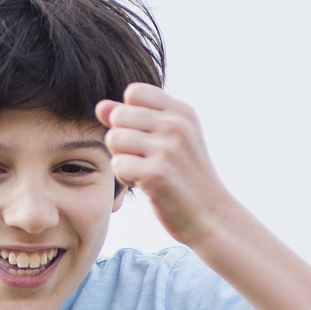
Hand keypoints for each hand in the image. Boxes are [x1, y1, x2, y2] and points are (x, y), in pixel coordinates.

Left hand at [95, 84, 239, 247]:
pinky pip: (117, 164)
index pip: (133, 93)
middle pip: (119, 116)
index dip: (128, 116)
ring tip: (144, 171)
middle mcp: (176, 125)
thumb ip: (133, 119)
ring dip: (122, 159)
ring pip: (114, 139)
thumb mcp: (168, 140)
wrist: (210, 215)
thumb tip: (100, 107)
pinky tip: (144, 184)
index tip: (145, 137)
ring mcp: (167, 148)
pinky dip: (125, 178)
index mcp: (181, 112)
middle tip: (144, 159)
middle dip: (123, 140)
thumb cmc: (185, 177)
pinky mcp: (157, 173)